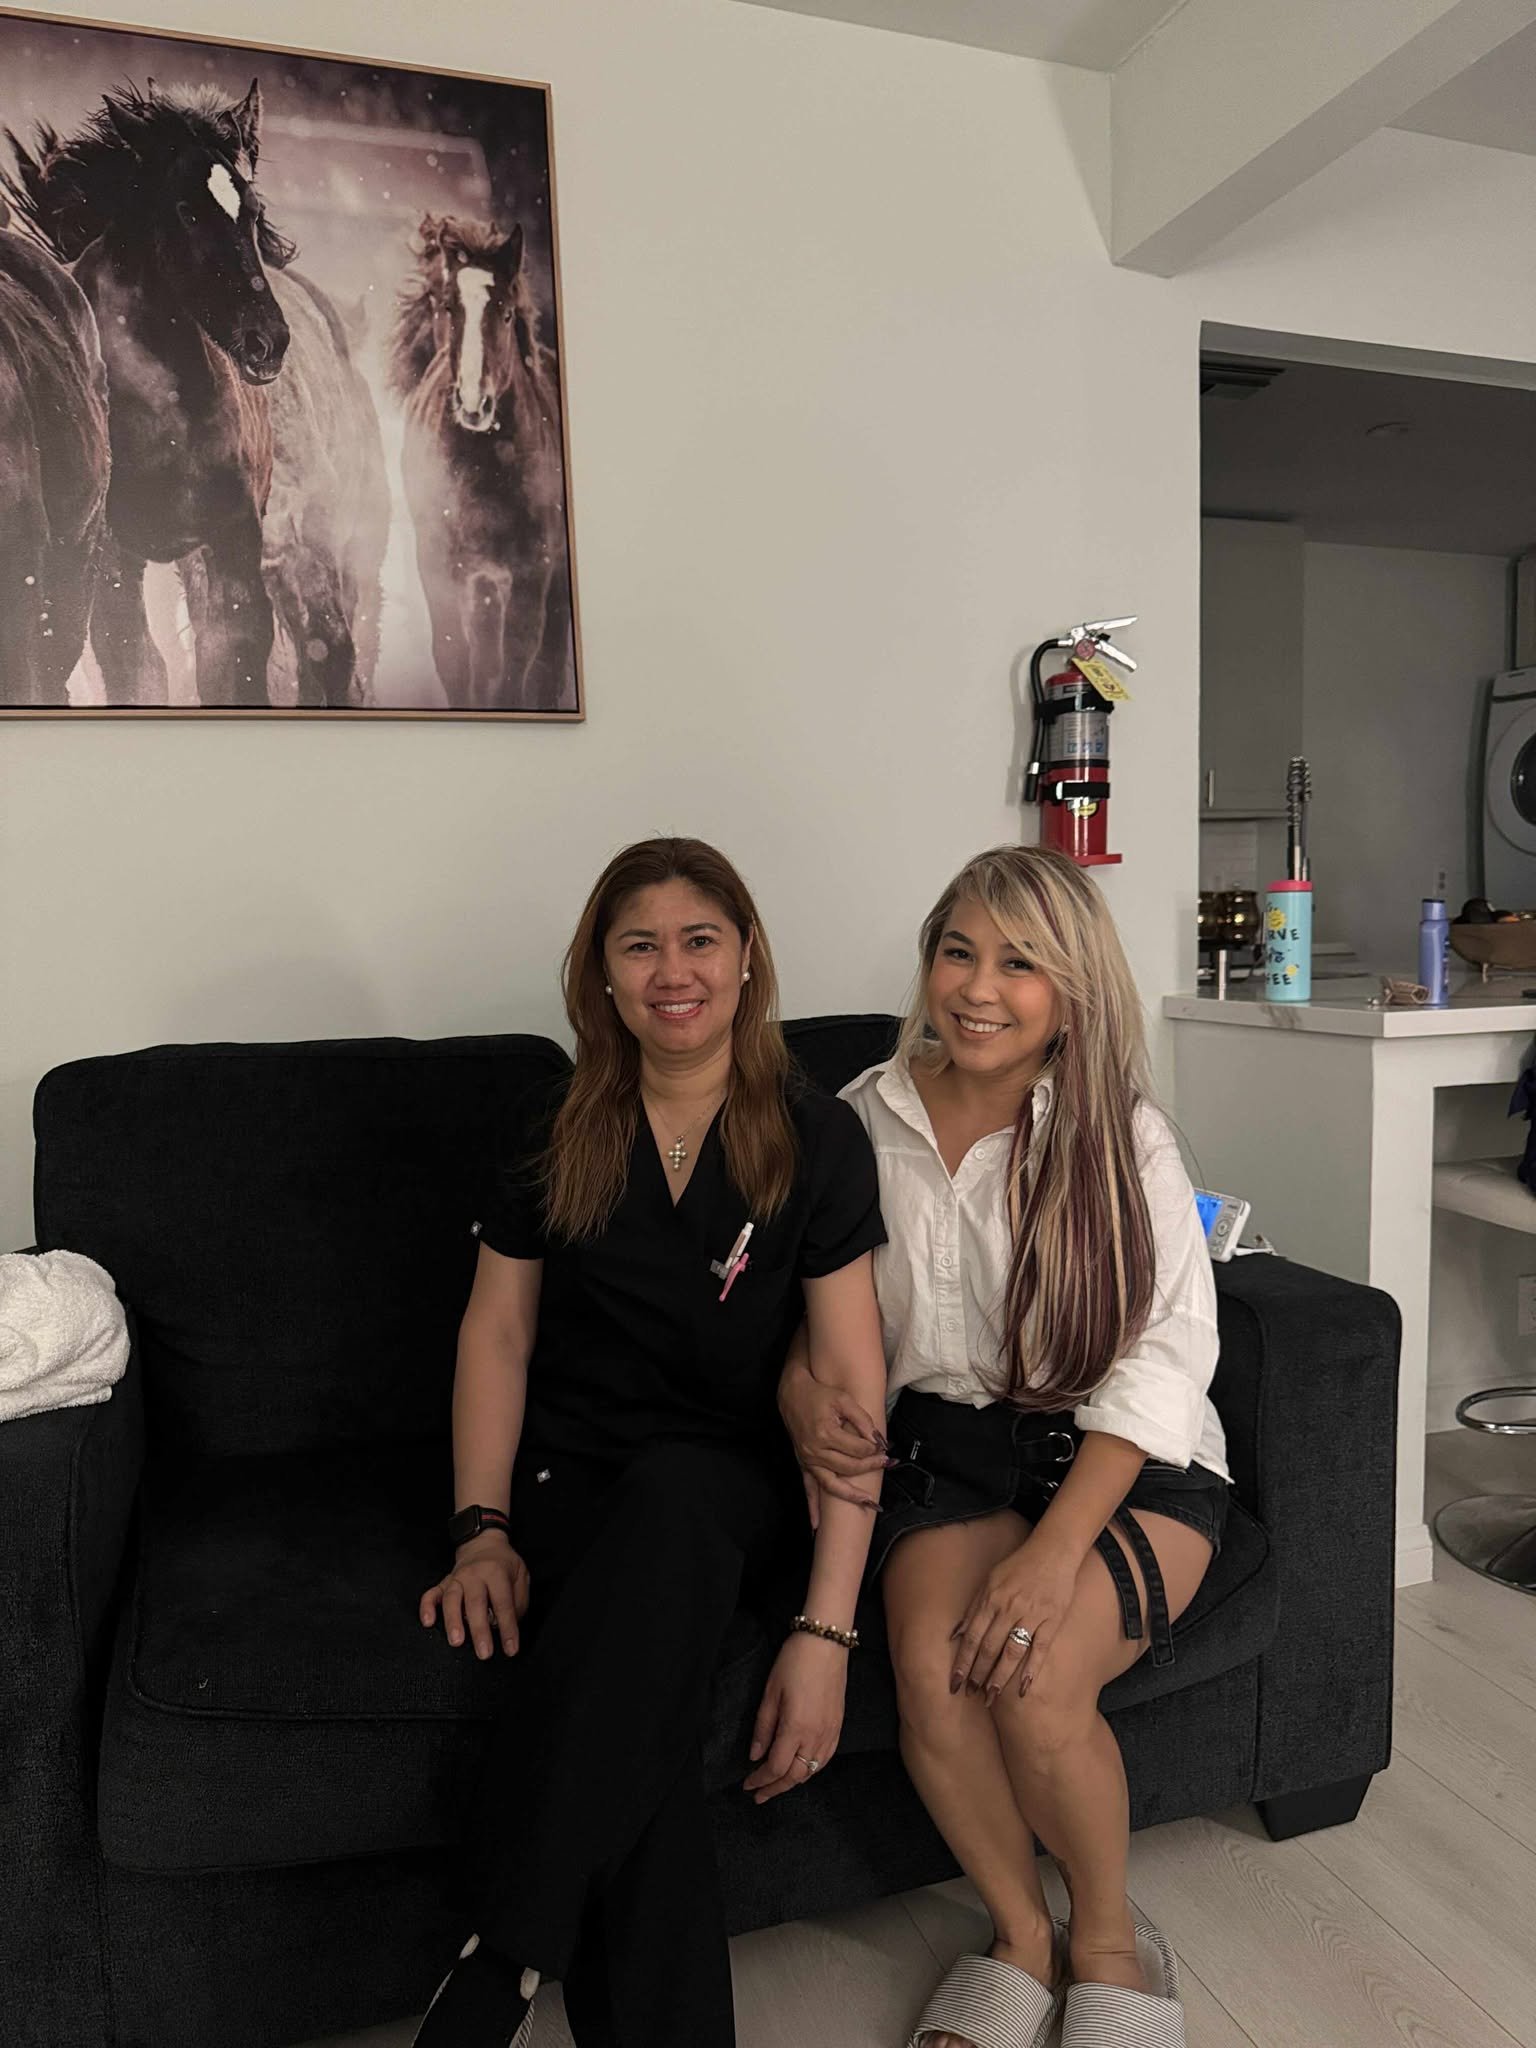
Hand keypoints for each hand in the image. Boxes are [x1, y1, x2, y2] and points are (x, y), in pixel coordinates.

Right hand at [419, 1531, 530, 1658]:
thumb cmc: (504, 1565)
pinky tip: (428, 1622)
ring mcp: (456, 1578)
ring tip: (457, 1642)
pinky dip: (427, 1607)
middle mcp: (474, 1575)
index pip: (503, 1604)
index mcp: (496, 1572)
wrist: (483, 1543)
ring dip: (453, 1621)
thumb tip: (504, 1625)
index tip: (511, 1650)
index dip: (508, 1628)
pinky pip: (431, 1594)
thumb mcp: (521, 1575)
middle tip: (484, 1653)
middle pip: (476, 1603)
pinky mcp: (443, 1582)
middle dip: (479, 1630)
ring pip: (451, 1600)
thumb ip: (518, 1601)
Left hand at [743, 1632, 845, 1801]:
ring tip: (776, 1784)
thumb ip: (763, 1727)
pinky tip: (801, 1768)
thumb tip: (755, 1755)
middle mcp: (816, 1736)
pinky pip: (825, 1759)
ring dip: (793, 1781)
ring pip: (812, 1771)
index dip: (760, 1780)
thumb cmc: (795, 1662)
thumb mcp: (770, 1692)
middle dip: (775, 1788)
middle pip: (795, 1776)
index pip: (776, 1767)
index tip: (747, 1785)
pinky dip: (811, 1770)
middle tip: (758, 1794)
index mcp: (796, 1728)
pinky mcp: (839, 1726)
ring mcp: (831, 1733)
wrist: (826, 1642)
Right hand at [778, 1360, 888, 1520]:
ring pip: (832, 1485)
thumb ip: (862, 1420)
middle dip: (870, 1467)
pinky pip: (808, 1489)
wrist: (792, 1394)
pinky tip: (817, 1526)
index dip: (873, 1449)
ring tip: (870, 1505)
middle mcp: (815, 1451)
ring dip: (851, 1496)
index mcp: (826, 1433)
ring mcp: (808, 1460)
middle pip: (849, 1467)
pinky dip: (813, 1508)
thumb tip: (878, 1441)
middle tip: (886, 1463)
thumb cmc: (820, 1395)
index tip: (884, 1446)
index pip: (858, 1449)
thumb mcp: (844, 1399)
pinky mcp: (803, 1464)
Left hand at [950, 1528, 1082, 1702]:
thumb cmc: (1018, 1566)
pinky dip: (1031, 1670)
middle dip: (978, 1674)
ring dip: (1000, 1677)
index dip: (962, 1662)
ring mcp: (1031, 1614)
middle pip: (989, 1648)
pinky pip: (1040, 1649)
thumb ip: (973, 1608)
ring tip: (991, 1696)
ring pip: (1012, 1652)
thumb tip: (954, 1634)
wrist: (1053, 1551)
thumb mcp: (989, 1580)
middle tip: (971, 1695)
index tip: (955, 1683)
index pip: (971, 1637)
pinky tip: (1022, 1689)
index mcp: (990, 1599)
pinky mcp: (1052, 1620)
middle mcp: (1008, 1608)